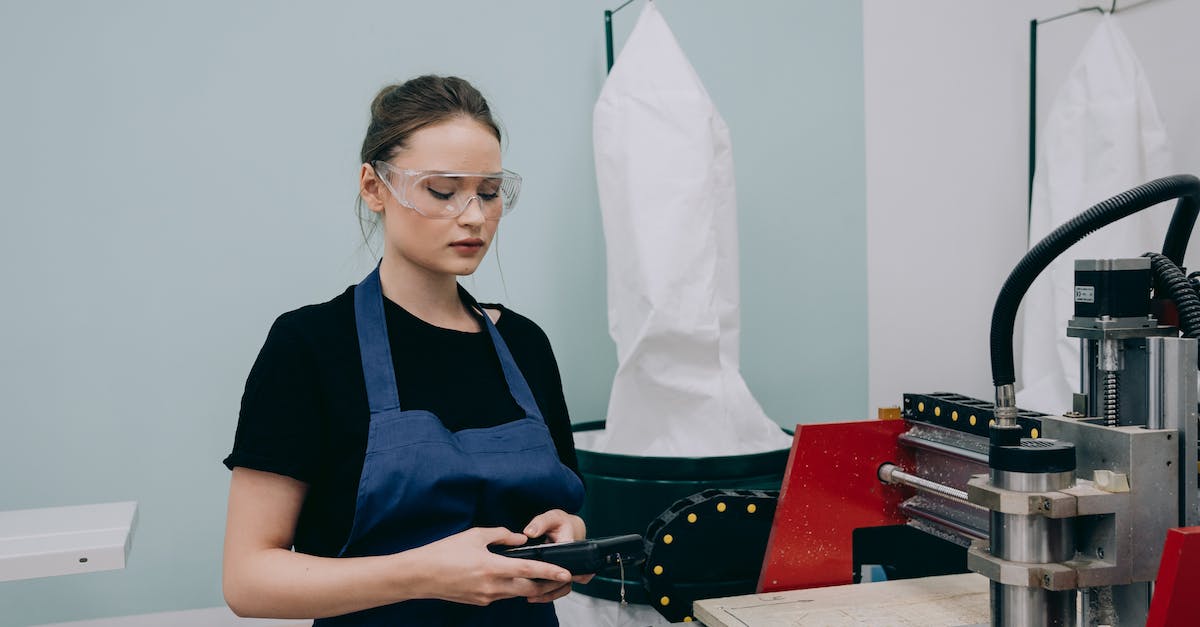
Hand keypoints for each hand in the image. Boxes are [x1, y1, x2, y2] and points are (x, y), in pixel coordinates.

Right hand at [408, 527, 571, 605]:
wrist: (420, 575)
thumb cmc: (444, 552)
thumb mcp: (474, 535)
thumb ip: (501, 535)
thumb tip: (520, 538)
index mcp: (492, 567)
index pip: (529, 570)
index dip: (550, 571)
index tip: (565, 572)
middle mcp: (491, 586)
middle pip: (528, 589)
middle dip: (546, 584)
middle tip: (558, 577)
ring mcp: (485, 597)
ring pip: (516, 593)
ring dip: (529, 586)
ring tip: (539, 576)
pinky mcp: (479, 601)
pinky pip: (502, 595)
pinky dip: (511, 587)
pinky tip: (510, 577)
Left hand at [522, 509, 593, 596]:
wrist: (571, 528)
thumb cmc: (561, 523)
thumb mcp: (551, 518)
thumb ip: (540, 523)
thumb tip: (528, 532)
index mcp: (570, 545)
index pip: (563, 561)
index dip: (550, 570)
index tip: (536, 574)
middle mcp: (575, 561)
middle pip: (563, 578)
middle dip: (547, 585)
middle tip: (531, 589)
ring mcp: (572, 570)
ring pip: (563, 587)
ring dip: (549, 593)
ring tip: (531, 596)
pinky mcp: (567, 576)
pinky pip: (561, 589)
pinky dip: (549, 594)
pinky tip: (534, 596)